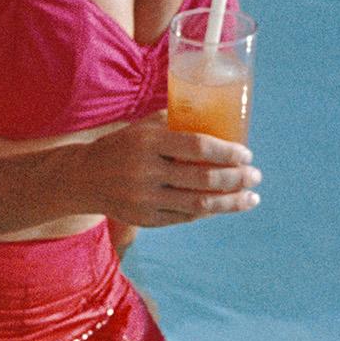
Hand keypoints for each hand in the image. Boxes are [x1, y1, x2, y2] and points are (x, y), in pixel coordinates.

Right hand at [85, 111, 257, 229]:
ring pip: (198, 204)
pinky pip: (184, 217)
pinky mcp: (144, 219)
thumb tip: (221, 121)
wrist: (83, 177)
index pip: (196, 147)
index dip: (226, 153)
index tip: (247, 154)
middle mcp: (145, 172)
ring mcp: (144, 200)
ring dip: (230, 202)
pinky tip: (223, 205)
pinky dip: (208, 211)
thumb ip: (177, 126)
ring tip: (251, 197)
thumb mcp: (144, 128)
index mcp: (148, 143)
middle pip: (202, 179)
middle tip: (256, 176)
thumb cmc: (122, 146)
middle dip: (236, 179)